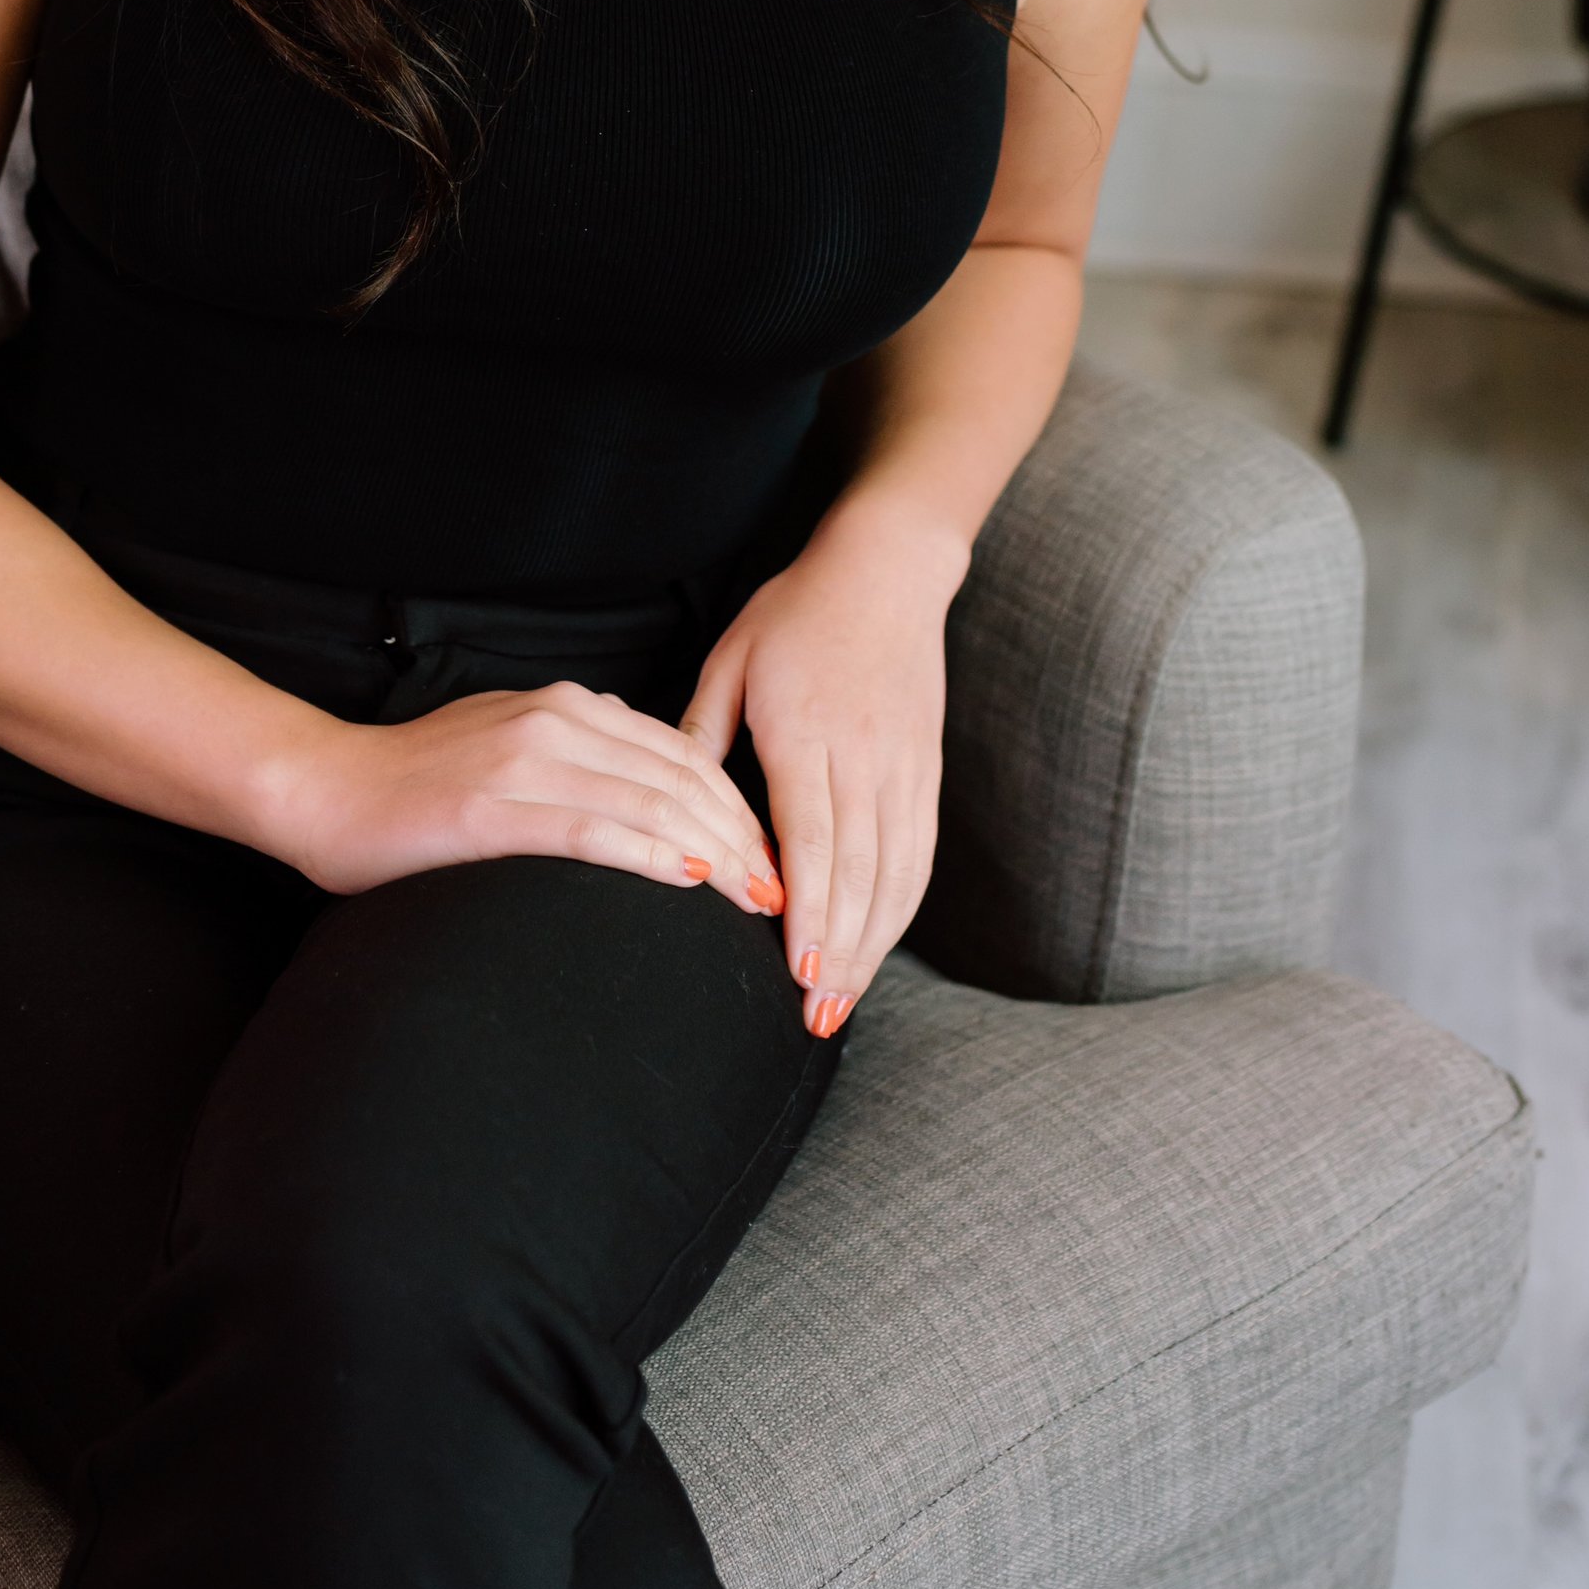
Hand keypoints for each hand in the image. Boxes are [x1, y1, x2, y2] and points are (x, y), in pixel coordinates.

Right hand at [279, 682, 786, 920]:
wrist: (327, 789)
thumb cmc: (417, 784)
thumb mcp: (512, 746)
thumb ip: (579, 757)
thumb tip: (647, 792)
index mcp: (567, 707)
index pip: (680, 754)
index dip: (736, 805)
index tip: (771, 855)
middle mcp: (554, 721)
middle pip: (679, 778)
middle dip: (741, 835)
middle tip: (781, 889)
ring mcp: (524, 761)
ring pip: (649, 802)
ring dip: (715, 852)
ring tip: (755, 897)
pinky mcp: (493, 808)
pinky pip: (592, 829)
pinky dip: (651, 854)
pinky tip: (689, 880)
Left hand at [683, 492, 964, 1037]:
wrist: (886, 571)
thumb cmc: (795, 614)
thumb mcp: (731, 660)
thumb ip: (699, 732)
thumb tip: (663, 801)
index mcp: (807, 731)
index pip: (811, 836)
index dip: (808, 907)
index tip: (798, 966)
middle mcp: (863, 757)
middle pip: (859, 871)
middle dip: (840, 949)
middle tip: (816, 1016)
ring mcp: (902, 767)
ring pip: (896, 871)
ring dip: (873, 942)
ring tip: (842, 1001)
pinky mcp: (925, 771)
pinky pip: (920, 852)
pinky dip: (902, 907)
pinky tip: (878, 945)